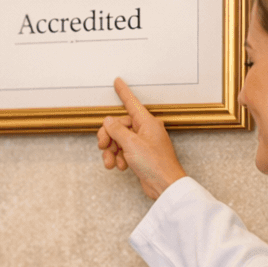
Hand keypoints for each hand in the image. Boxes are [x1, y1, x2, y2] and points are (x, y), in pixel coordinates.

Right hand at [96, 77, 186, 198]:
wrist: (164, 185)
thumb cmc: (155, 164)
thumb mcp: (131, 144)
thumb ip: (117, 130)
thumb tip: (108, 121)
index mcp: (147, 122)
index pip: (131, 103)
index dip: (123, 92)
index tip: (118, 82)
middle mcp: (145, 130)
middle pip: (119, 126)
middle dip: (108, 137)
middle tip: (103, 146)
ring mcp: (143, 143)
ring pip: (119, 140)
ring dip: (112, 151)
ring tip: (111, 162)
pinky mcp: (140, 156)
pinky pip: (123, 152)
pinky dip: (118, 158)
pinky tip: (120, 167)